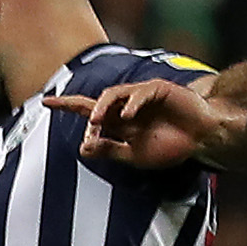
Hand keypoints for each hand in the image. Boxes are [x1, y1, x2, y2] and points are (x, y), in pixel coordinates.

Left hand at [48, 77, 217, 168]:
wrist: (202, 139)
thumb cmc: (171, 147)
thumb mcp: (134, 155)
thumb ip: (109, 150)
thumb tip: (82, 147)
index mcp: (119, 122)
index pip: (87, 111)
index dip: (67, 105)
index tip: (45, 101)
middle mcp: (126, 106)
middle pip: (97, 101)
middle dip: (85, 110)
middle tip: (88, 127)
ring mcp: (141, 97)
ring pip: (113, 94)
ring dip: (103, 107)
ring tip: (96, 121)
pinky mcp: (159, 90)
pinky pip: (140, 93)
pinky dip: (131, 103)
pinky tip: (128, 115)